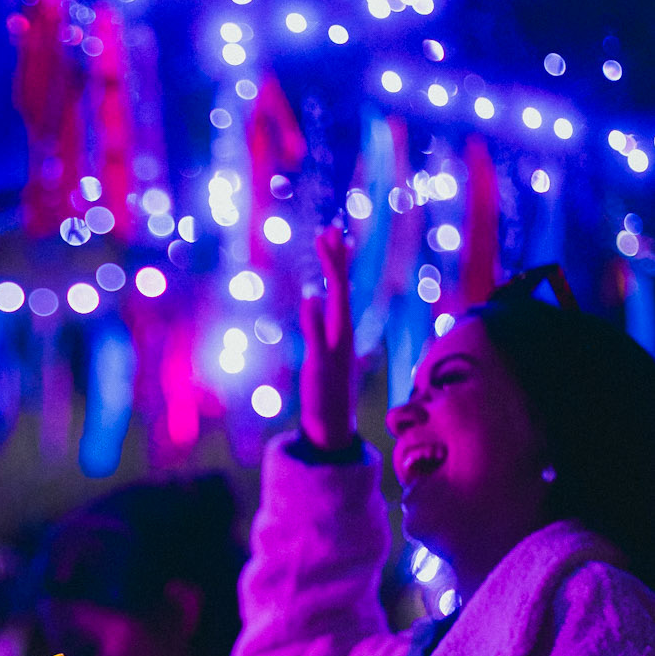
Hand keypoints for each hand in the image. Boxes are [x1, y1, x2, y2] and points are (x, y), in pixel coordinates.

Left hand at [299, 225, 354, 449]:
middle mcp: (344, 335)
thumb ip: (320, 327)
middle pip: (342, 289)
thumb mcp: (324, 353)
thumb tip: (315, 302)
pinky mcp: (322, 366)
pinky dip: (315, 317)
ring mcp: (335, 349)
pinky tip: (310, 295)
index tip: (334, 233)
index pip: (342, 288)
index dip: (338, 261)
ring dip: (331, 275)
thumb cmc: (329, 390)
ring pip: (337, 305)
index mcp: (344, 331)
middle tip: (330, 227)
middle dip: (336, 258)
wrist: (333, 428)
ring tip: (323, 246)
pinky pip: (318, 338)